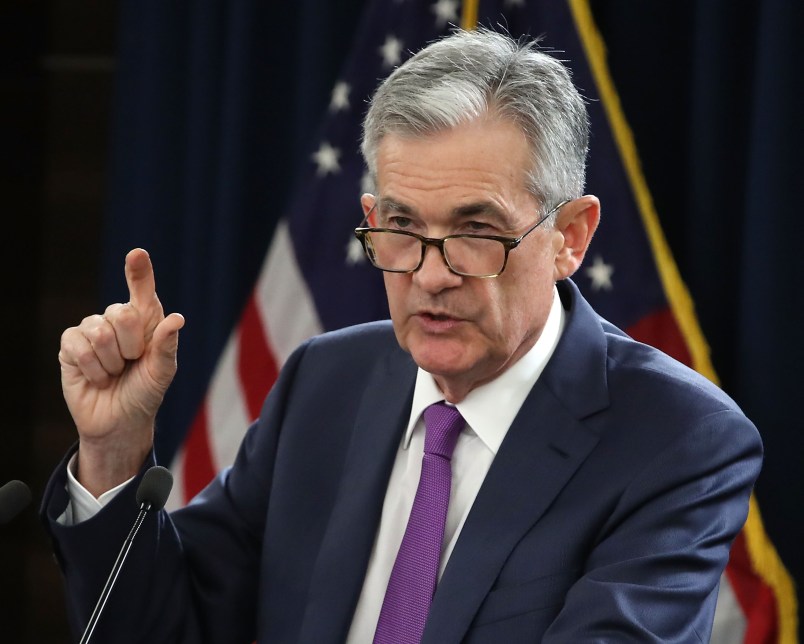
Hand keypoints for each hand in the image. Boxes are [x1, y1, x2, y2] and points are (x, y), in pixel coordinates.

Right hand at [59, 249, 184, 495]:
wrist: (119, 422)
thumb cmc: (145, 393)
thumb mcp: (162, 373)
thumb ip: (167, 346)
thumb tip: (177, 319)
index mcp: (146, 320)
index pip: (142, 290)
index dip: (139, 271)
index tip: (137, 254)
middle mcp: (118, 319)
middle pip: (123, 314)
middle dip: (131, 346)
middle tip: (132, 364)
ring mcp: (92, 330)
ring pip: (99, 332)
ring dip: (111, 362)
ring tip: (114, 373)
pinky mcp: (70, 345)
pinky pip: (78, 346)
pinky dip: (92, 368)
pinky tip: (97, 378)